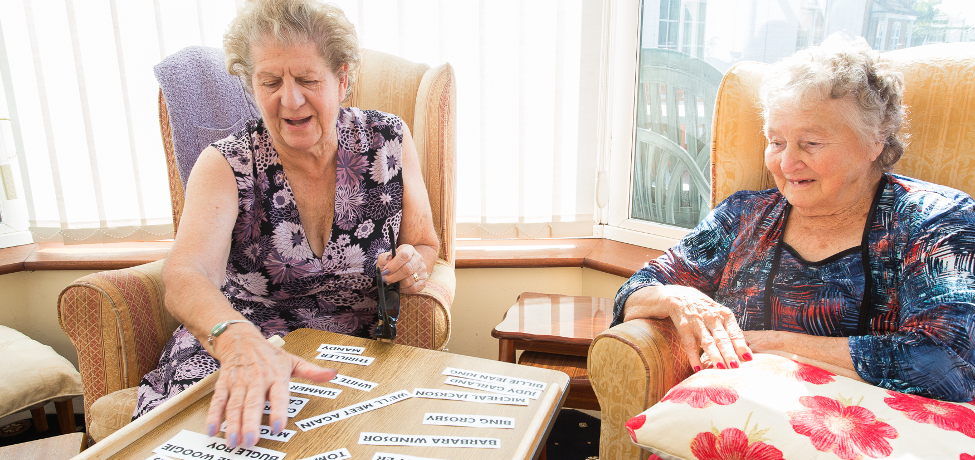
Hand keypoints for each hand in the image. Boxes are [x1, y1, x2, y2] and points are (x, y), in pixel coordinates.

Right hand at [205, 326, 335, 448]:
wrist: (240, 338)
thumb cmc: (269, 354)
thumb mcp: (292, 360)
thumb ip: (312, 372)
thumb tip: (334, 374)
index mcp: (276, 375)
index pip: (279, 394)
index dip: (279, 410)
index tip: (278, 426)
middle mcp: (257, 379)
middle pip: (253, 403)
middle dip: (251, 423)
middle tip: (251, 441)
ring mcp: (239, 381)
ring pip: (234, 404)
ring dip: (232, 424)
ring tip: (233, 441)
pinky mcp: (224, 383)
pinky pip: (218, 400)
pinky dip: (214, 415)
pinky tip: (213, 430)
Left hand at [377, 243, 426, 293]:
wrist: (405, 267)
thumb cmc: (393, 263)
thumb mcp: (386, 258)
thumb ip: (384, 258)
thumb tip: (387, 261)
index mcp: (409, 249)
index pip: (404, 255)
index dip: (394, 265)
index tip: (385, 271)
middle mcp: (418, 258)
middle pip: (407, 269)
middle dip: (394, 276)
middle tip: (386, 279)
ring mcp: (422, 270)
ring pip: (409, 280)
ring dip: (398, 283)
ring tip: (392, 282)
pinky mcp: (424, 281)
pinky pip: (413, 288)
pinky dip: (403, 289)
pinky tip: (399, 286)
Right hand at [664, 286, 751, 370]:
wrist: (679, 296)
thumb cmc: (704, 308)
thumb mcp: (719, 313)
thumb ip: (731, 329)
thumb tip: (747, 346)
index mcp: (725, 314)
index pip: (735, 333)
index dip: (741, 346)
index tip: (749, 359)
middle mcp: (712, 318)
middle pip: (722, 339)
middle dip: (730, 354)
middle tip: (736, 367)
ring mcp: (698, 322)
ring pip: (708, 342)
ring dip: (715, 356)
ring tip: (721, 369)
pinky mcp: (684, 327)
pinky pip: (690, 345)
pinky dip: (694, 358)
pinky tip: (698, 369)